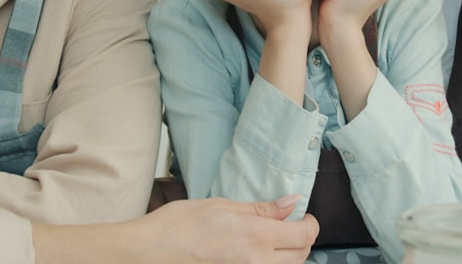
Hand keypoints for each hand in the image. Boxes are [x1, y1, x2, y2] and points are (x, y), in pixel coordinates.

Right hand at [139, 196, 318, 262]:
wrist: (150, 252)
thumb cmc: (178, 226)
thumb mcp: (222, 206)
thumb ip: (261, 209)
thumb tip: (290, 204)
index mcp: (255, 237)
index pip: (304, 235)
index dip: (311, 224)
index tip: (304, 216)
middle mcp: (256, 262)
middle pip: (301, 256)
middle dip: (303, 239)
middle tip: (291, 225)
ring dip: (289, 255)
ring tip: (274, 239)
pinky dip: (271, 263)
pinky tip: (257, 253)